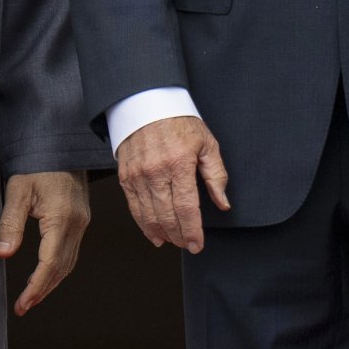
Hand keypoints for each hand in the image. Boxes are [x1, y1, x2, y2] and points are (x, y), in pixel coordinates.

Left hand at [0, 169, 89, 316]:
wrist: (60, 141)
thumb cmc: (36, 161)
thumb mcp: (17, 188)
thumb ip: (9, 222)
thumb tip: (2, 254)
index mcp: (61, 218)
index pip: (49, 263)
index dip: (35, 287)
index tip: (22, 304)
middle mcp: (77, 223)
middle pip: (62, 268)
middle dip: (43, 290)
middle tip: (23, 306)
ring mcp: (82, 221)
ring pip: (69, 262)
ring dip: (51, 282)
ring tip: (31, 297)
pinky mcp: (80, 218)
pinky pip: (71, 250)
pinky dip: (58, 267)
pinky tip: (45, 273)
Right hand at [116, 115, 230, 253]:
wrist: (147, 104)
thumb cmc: (179, 122)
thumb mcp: (206, 143)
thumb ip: (216, 175)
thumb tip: (223, 203)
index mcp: (179, 163)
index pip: (186, 208)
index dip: (192, 231)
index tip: (198, 245)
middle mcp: (156, 172)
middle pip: (167, 216)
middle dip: (180, 236)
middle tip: (188, 245)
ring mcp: (138, 176)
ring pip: (150, 216)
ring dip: (163, 233)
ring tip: (174, 241)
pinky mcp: (126, 177)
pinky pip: (134, 208)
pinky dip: (144, 225)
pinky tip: (155, 235)